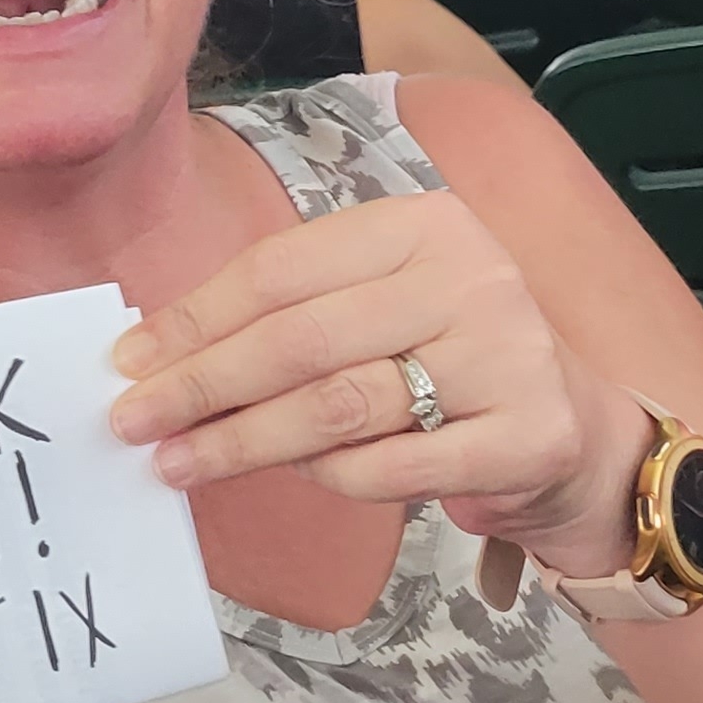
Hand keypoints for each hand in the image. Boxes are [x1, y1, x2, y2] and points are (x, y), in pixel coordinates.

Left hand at [109, 194, 653, 580]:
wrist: (574, 428)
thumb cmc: (449, 359)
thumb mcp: (381, 303)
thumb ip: (291, 313)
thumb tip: (159, 350)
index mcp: (423, 225)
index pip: (281, 269)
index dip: (195, 317)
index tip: (128, 360)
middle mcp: (471, 278)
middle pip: (300, 339)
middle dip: (202, 384)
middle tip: (134, 420)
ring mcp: (507, 357)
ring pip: (338, 405)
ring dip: (243, 440)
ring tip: (179, 462)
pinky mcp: (525, 437)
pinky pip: (391, 466)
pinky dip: (327, 476)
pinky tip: (286, 478)